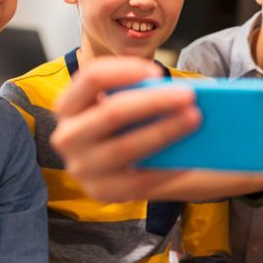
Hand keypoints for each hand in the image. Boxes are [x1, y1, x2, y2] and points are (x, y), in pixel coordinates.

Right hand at [50, 56, 201, 200]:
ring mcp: (82, 168)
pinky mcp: (102, 192)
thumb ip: (136, 95)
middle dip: (153, 102)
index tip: (158, 70)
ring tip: (195, 119)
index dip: (125, 70)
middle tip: (189, 95)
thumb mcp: (119, 105)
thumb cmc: (122, 125)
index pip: (92, 78)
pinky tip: (190, 158)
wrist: (112, 168)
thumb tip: (176, 92)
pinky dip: (166, 168)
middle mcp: (68, 137)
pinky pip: (138, 181)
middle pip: (112, 112)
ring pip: (126, 148)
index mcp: (69, 106)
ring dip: (164, 132)